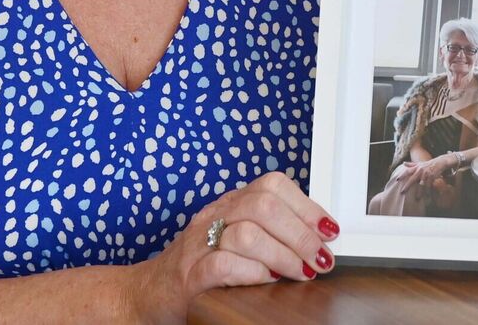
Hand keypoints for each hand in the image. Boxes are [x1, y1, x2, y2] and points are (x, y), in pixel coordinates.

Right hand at [131, 171, 339, 319]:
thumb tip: (318, 238)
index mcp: (230, 204)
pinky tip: (266, 280)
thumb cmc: (199, 267)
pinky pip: (223, 264)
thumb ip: (268, 232)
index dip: (306, 206)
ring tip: (300, 273)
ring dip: (282, 254)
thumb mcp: (234, 239)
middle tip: (320, 259)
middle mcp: (214, 216)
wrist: (148, 293)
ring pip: (246, 233)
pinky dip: (252, 272)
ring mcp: (198, 245)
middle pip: (263, 206)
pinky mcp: (188, 276)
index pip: (272, 185)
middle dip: (300, 233)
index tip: (329, 230)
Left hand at [400, 153, 456, 193]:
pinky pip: (429, 185)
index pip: (407, 171)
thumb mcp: (419, 164)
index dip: (402, 175)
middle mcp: (420, 170)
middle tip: (402, 192)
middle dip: (407, 186)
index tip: (396, 180)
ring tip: (416, 199)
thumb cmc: (428, 164)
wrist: (440, 162)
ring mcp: (426, 173)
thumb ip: (411, 164)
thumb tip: (403, 163)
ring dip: (419, 192)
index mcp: (416, 167)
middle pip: (412, 179)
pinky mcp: (432, 176)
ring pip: (421, 184)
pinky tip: (427, 196)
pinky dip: (428, 191)